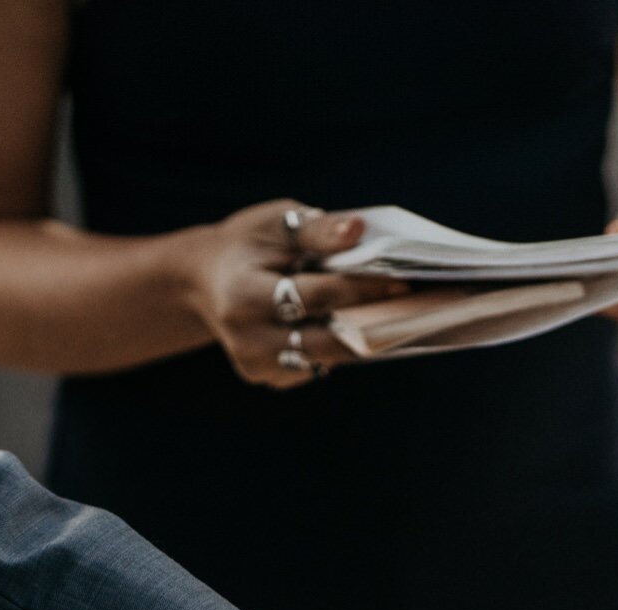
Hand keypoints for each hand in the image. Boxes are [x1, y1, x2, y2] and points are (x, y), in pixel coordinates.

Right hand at [183, 199, 409, 388]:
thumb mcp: (276, 223)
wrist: (207, 279)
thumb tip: (358, 229)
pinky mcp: (264, 377)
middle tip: (410, 308)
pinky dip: (338, 348)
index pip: (312, 297)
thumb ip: (317, 230)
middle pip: (322, 341)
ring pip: (323, 359)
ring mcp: (253, 364)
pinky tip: (354, 327)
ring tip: (390, 316)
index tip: (402, 282)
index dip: (358, 290)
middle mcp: (245, 338)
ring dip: (358, 340)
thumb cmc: (250, 244)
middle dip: (369, 324)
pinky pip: (314, 366)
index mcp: (242, 295)